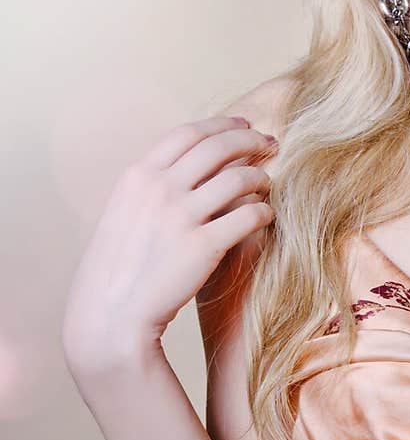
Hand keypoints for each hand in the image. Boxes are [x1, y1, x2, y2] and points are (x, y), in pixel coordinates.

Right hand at [61, 116, 276, 377]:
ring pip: (240, 178)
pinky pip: (249, 216)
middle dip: (251, 140)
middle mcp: (159, 189)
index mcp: (139, 176)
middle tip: (270, 145)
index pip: (188, 133)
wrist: (109, 315)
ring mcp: (181, 216)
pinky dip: (264, 211)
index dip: (221, 124)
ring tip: (268, 184)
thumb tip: (187, 165)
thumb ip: (152, 185)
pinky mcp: (204, 247)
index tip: (243, 125)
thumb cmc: (118, 268)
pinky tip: (267, 216)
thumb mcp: (124, 211)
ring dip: (261, 177)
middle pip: (219, 147)